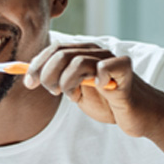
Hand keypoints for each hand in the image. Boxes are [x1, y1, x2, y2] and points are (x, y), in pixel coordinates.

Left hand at [23, 42, 163, 144]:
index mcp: (81, 53)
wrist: (135, 114)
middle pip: (60, 54)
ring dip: (67, 82)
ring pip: (76, 62)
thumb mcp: (74, 92)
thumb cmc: (105, 102)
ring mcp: (109, 59)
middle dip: (48, 76)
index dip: (37, 65)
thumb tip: (28, 75)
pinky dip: (96, 78)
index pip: (53, 50)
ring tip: (72, 95)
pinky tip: (98, 88)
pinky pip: (104, 66)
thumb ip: (56, 81)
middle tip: (53, 92)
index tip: (29, 83)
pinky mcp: (124, 69)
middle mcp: (94, 51)